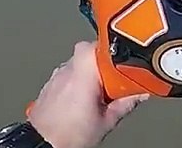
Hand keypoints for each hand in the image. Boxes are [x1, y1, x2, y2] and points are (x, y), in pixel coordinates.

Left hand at [27, 41, 148, 147]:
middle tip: (115, 79)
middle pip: (91, 50)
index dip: (118, 51)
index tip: (127, 64)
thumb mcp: (106, 121)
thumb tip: (140, 93)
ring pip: (80, 61)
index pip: (103, 44)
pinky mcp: (50, 84)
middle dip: (105, 62)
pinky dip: (78, 80)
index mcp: (84, 71)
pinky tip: (84, 97)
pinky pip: (69, 73)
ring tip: (99, 92)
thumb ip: (125, 104)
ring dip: (91, 71)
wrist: (41, 144)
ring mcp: (57, 75)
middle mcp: (68, 68)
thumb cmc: (67, 134)